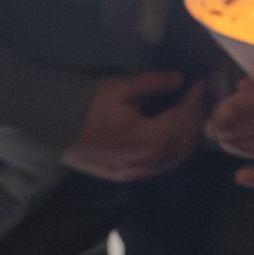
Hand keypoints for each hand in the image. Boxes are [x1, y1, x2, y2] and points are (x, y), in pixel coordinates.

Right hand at [62, 68, 208, 182]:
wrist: (52, 127)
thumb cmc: (84, 105)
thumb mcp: (118, 88)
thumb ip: (152, 83)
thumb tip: (179, 78)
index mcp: (148, 139)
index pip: (184, 119)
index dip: (196, 99)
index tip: (201, 81)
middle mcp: (148, 161)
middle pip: (185, 142)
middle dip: (196, 117)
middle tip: (199, 96)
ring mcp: (138, 172)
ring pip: (176, 157)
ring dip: (187, 135)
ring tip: (190, 113)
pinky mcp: (128, 176)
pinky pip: (162, 166)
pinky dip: (174, 150)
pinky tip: (173, 136)